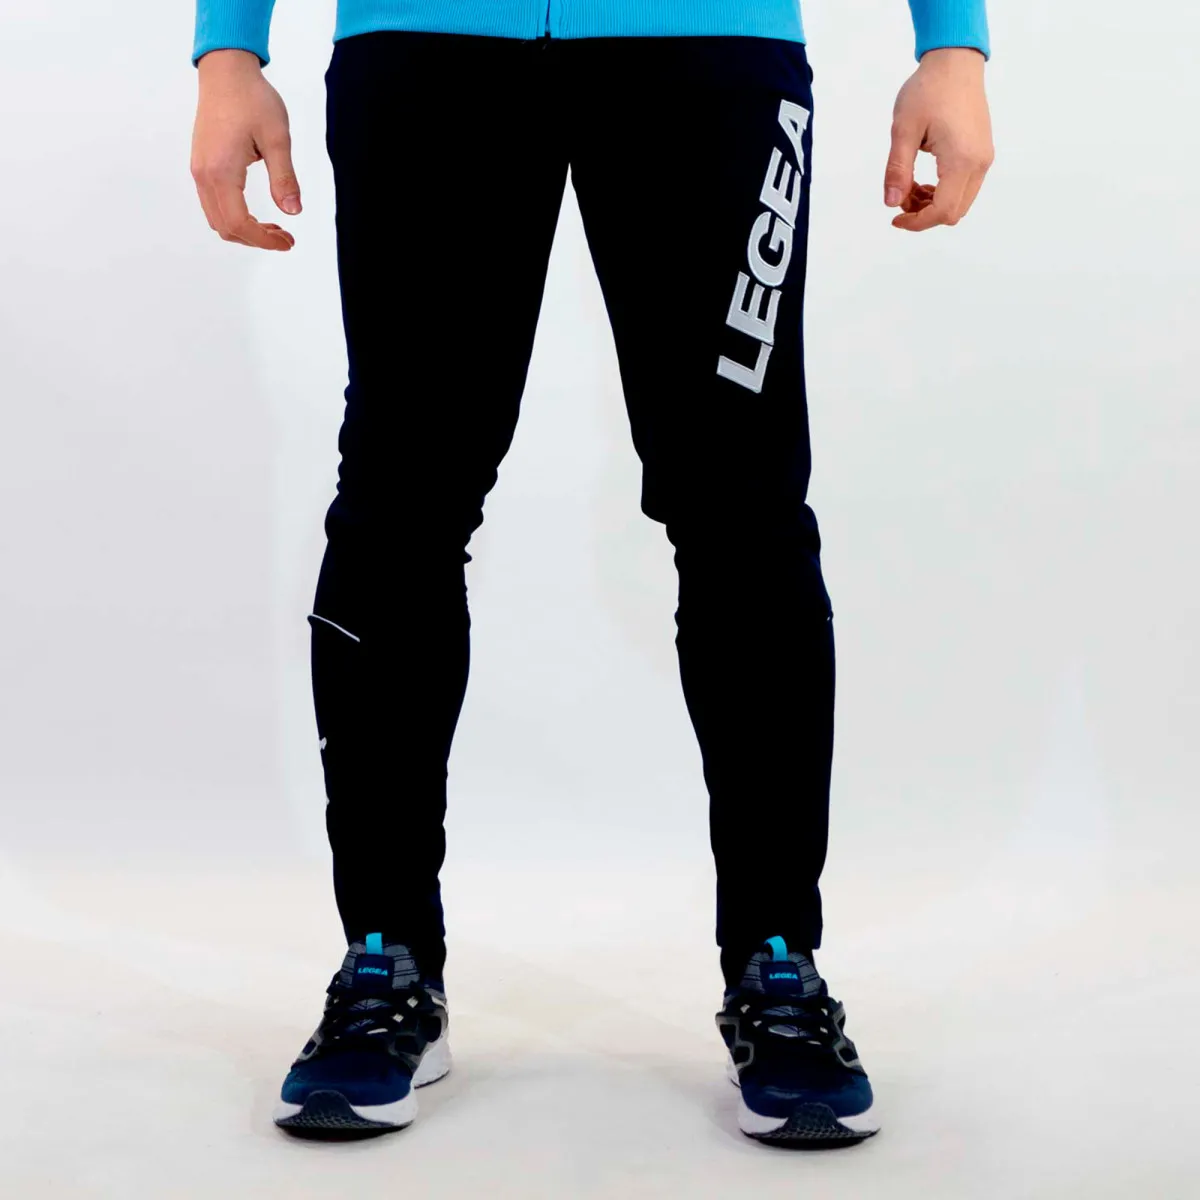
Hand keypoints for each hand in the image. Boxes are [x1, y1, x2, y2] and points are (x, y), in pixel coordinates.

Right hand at [191, 49, 299, 249]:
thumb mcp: (277, 138)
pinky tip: (257, 213)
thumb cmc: (251, 98)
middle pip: (225, 227)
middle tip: (284, 238)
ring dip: (244, 230)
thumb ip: (284, 178)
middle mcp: (204, 174)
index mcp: (221, 170)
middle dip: (255, 239)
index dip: (264, 240)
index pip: (239, 223)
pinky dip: (234, 217)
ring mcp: (200, 170)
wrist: (226, 72)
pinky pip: (213, 204)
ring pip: (217, 219)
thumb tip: (293, 212)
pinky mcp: (201, 165)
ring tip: (274, 227)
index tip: (288, 242)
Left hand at [884, 47, 993, 231]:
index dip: (917, 223)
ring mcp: (983, 158)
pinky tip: (924, 179)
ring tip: (910, 185)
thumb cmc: (928, 90)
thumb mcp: (903, 130)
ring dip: (933, 204)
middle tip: (901, 196)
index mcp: (961, 159)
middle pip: (954, 212)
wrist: (955, 61)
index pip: (942, 211)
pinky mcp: (981, 152)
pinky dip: (943, 192)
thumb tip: (892, 204)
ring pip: (960, 202)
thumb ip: (897, 170)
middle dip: (924, 215)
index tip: (895, 218)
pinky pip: (964, 187)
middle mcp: (979, 163)